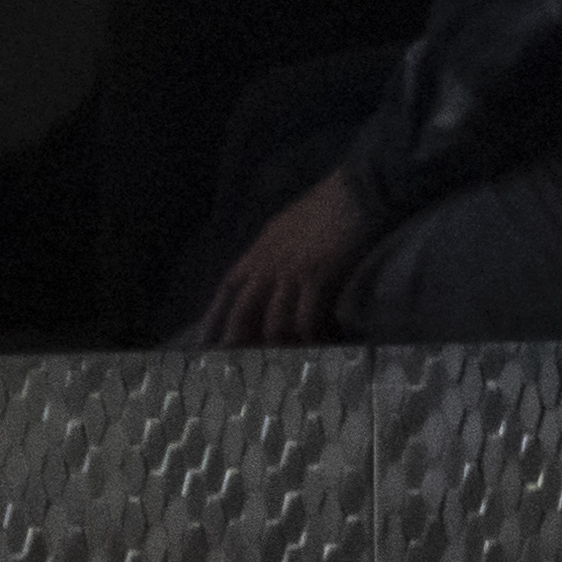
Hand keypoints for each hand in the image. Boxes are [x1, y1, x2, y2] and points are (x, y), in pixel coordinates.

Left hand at [194, 168, 380, 347]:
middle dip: (237, 342)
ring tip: (288, 363)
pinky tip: (321, 345)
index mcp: (259, 250)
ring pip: (274, 323)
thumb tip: (265, 270)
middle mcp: (269, 264)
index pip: (227, 288)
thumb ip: (272, 249)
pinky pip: (307, 319)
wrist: (357, 191)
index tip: (204, 344)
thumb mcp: (286, 225)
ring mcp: (292, 272)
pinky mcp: (318, 278)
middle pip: (243, 312)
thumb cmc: (326, 205)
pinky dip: (312, 337)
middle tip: (235, 370)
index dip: (214, 317)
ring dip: (281, 346)